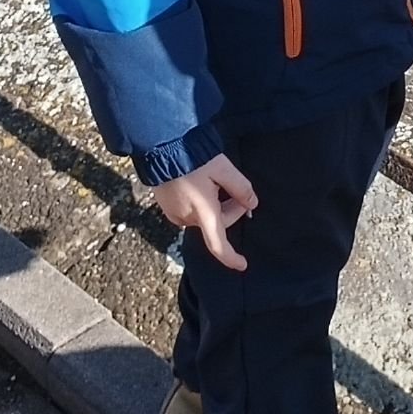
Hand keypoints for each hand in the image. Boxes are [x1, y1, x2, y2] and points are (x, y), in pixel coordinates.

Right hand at [151, 154, 258, 269]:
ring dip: (214, 206)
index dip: (232, 258)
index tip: (243, 265)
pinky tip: (200, 184)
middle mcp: (188, 218)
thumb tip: (252, 205)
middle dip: (230, 210)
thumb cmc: (192, 157)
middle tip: (235, 189)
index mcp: (204, 213)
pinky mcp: (167, 207)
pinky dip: (200, 203)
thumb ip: (241, 188)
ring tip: (215, 181)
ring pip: (204, 217)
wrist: (160, 148)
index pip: (219, 245)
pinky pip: (190, 211)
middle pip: (216, 224)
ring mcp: (174, 214)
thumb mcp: (223, 169)